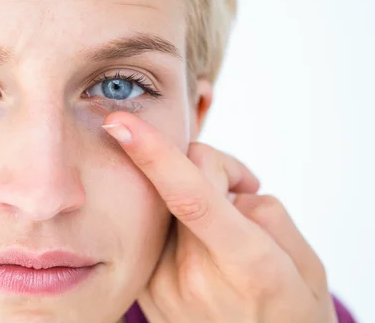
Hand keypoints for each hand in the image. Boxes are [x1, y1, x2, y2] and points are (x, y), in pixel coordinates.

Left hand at [102, 112, 337, 322]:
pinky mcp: (145, 292)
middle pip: (181, 182)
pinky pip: (156, 232)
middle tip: (242, 190)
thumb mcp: (306, 263)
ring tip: (223, 234)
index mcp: (244, 265)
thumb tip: (221, 188)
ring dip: (193, 198)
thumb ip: (265, 212)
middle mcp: (192, 277)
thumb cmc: (293, 312)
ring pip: (164, 204)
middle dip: (211, 168)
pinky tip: (201, 250)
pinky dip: (177, 223)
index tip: (121, 123)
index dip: (154, 155)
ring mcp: (163, 288)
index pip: (191, 197)